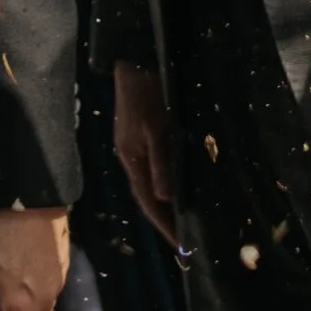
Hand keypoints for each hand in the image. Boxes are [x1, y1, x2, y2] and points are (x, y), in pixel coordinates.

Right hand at [114, 59, 179, 245]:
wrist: (134, 65)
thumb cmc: (146, 96)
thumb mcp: (156, 129)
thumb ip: (161, 163)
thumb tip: (166, 199)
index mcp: (132, 160)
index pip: (148, 201)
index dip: (163, 224)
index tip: (178, 246)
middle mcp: (130, 159)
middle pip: (145, 198)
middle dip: (162, 221)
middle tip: (181, 241)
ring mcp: (132, 150)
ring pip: (148, 186)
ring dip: (162, 207)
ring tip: (178, 223)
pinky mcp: (138, 140)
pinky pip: (151, 173)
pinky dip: (163, 187)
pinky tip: (173, 191)